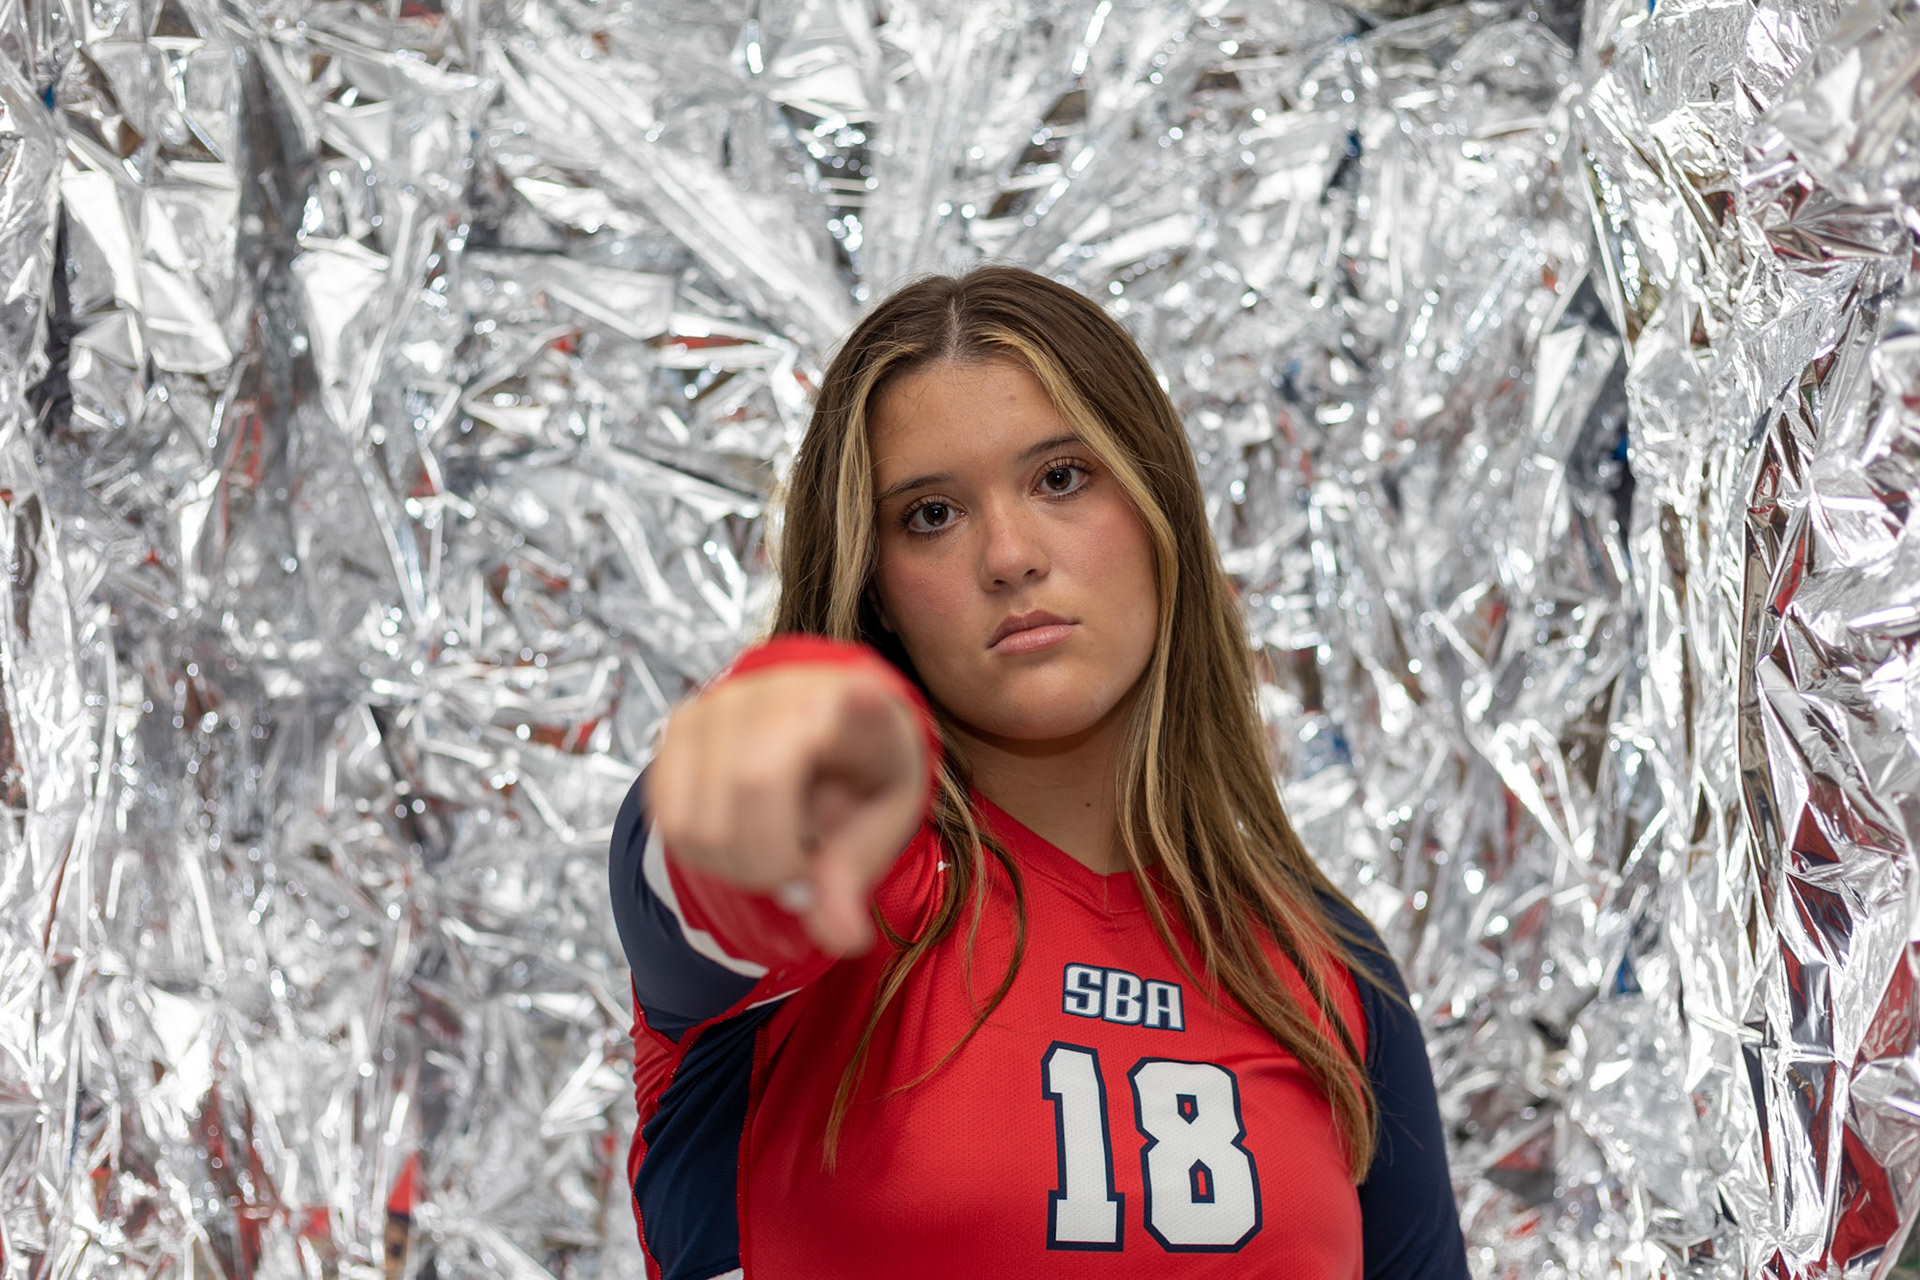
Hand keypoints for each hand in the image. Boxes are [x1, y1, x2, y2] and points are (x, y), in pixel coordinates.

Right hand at [645, 661, 929, 954]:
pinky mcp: (678, 726)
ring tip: (770, 857)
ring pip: (699, 816)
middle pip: (752, 787)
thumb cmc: (859, 773)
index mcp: (853, 704)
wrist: (823, 726)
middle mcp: (779, 690)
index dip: (851, 704)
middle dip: (769, 863)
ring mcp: (719, 703)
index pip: (847, 701)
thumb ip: (854, 875)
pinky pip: (666, 817)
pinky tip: (735, 843)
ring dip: (732, 866)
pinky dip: (698, 854)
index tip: (862, 698)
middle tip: (798, 877)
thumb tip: (842, 938)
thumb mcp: (880, 823)